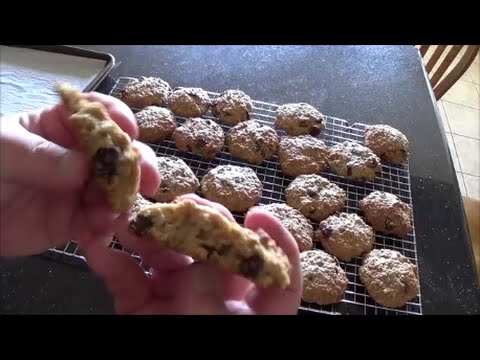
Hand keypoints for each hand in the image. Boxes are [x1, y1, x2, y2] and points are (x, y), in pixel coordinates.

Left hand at [0, 92, 159, 256]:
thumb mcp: (2, 151)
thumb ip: (42, 156)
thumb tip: (84, 169)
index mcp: (61, 127)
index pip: (98, 114)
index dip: (119, 119)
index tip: (130, 133)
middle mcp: (78, 157)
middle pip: (119, 156)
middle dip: (137, 166)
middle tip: (148, 181)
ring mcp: (79, 190)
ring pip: (116, 193)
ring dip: (122, 203)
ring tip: (111, 216)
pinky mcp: (74, 221)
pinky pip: (99, 225)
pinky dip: (104, 230)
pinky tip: (97, 234)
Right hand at [82, 194, 301, 314]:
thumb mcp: (209, 330)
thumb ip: (208, 295)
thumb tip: (201, 258)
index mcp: (252, 313)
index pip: (278, 274)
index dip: (277, 241)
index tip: (259, 214)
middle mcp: (218, 300)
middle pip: (216, 252)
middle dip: (200, 225)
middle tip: (186, 206)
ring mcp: (177, 300)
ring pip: (168, 257)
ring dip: (149, 236)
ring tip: (131, 219)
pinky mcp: (141, 306)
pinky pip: (128, 279)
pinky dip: (111, 263)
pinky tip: (97, 248)